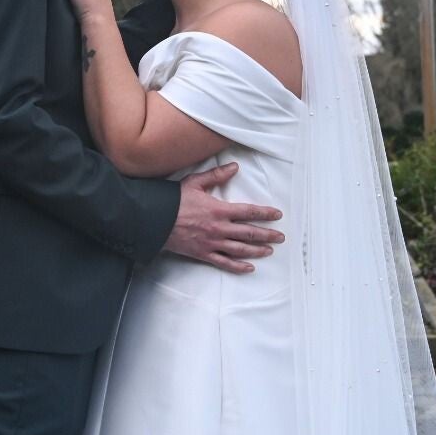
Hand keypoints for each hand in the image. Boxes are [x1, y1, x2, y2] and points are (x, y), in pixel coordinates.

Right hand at [164, 162, 284, 273]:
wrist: (154, 220)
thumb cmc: (174, 200)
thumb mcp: (195, 182)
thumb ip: (216, 175)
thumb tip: (235, 167)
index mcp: (219, 210)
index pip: (249, 212)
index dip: (265, 213)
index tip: (278, 215)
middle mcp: (219, 228)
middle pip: (249, 233)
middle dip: (267, 235)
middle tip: (281, 237)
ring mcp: (212, 243)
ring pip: (240, 249)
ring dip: (257, 251)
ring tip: (269, 251)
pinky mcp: (203, 254)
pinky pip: (224, 262)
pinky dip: (238, 267)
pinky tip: (249, 268)